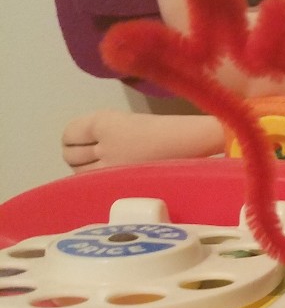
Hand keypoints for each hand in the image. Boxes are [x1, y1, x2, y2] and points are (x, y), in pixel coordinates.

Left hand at [61, 111, 222, 168]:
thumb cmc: (165, 129)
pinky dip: (98, 184)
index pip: (69, 135)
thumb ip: (103, 132)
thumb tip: (86, 147)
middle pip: (70, 155)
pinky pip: (97, 186)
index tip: (84, 143)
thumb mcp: (127, 121)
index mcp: (103, 122)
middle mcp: (102, 144)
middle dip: (78, 157)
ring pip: (80, 173)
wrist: (192, 145)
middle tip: (95, 158)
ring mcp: (111, 167)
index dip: (73, 140)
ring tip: (105, 170)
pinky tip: (111, 181)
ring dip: (87, 171)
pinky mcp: (123, 182)